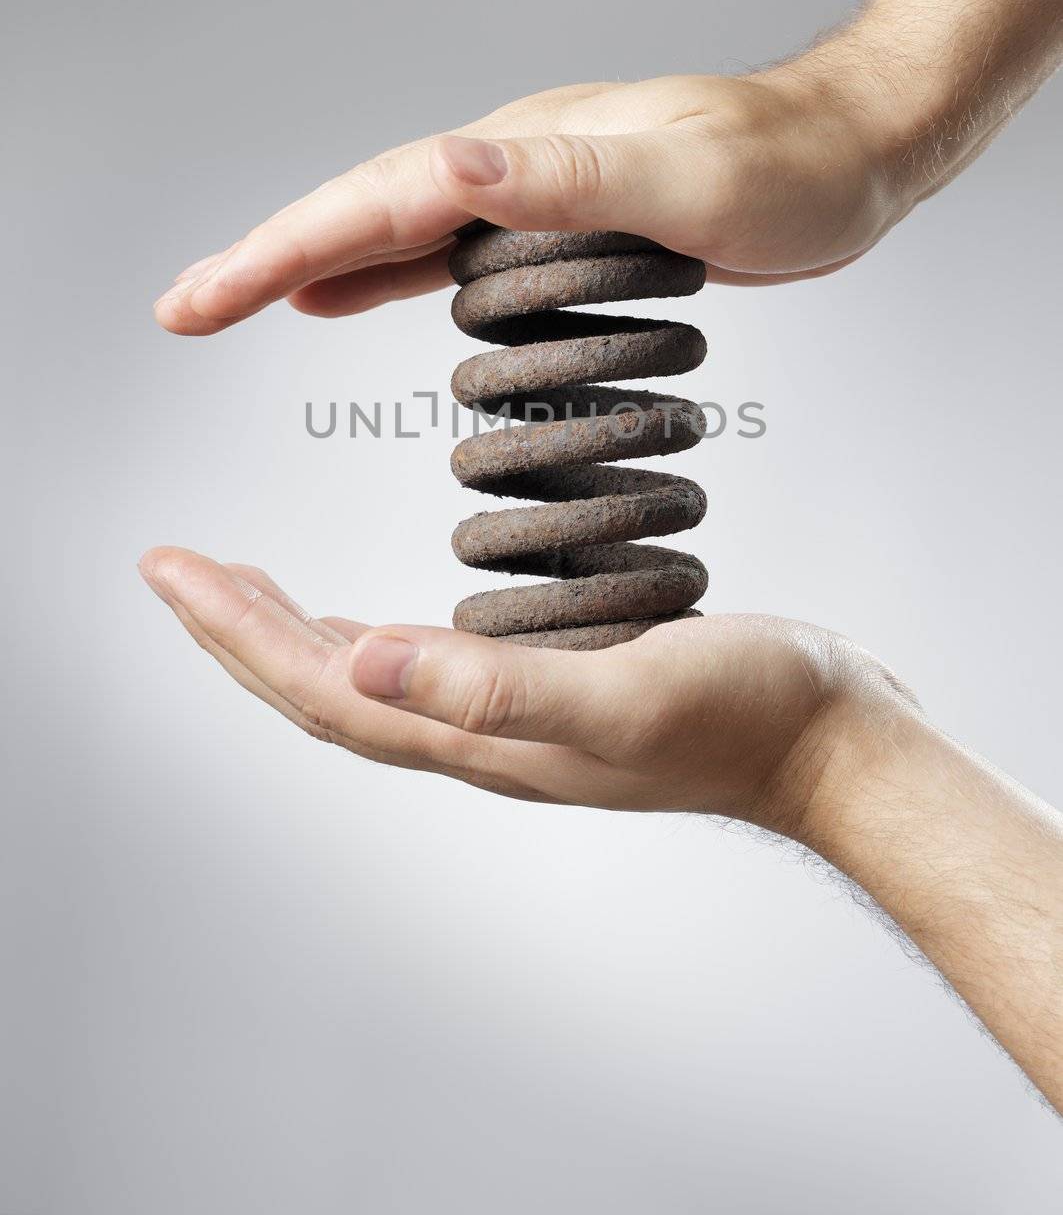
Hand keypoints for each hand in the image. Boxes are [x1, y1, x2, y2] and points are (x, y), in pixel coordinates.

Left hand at [137, 546, 908, 831]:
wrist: (828, 744)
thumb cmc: (746, 715)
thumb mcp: (625, 690)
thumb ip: (498, 685)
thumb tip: (364, 660)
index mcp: (481, 738)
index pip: (323, 688)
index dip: (237, 632)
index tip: (169, 569)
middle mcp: (480, 737)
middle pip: (325, 687)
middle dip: (241, 629)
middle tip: (175, 568)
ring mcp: (513, 720)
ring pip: (370, 679)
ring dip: (294, 633)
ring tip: (243, 587)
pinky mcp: (550, 690)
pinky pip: (426, 667)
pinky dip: (371, 635)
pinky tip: (369, 619)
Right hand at [152, 64, 912, 335]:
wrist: (860, 148)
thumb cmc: (794, 166)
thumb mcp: (686, 178)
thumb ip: (566, 179)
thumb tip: (446, 170)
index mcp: (525, 151)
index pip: (378, 201)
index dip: (283, 249)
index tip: (202, 297)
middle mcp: (515, 165)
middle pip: (363, 212)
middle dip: (268, 259)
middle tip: (183, 308)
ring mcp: (534, 194)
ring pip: (395, 234)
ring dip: (313, 267)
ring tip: (237, 301)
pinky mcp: (561, 227)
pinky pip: (446, 256)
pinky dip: (384, 278)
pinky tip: (352, 299)